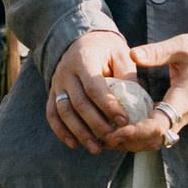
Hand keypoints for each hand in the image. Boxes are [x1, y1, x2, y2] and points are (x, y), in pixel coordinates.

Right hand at [46, 29, 137, 151]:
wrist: (80, 39)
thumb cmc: (106, 48)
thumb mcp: (120, 53)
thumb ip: (127, 76)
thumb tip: (135, 103)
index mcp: (84, 59)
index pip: (94, 87)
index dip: (108, 106)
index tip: (124, 121)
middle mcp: (66, 71)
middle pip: (79, 103)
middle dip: (97, 124)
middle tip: (113, 138)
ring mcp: (57, 83)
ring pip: (64, 111)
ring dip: (79, 132)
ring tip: (96, 149)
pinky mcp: (53, 92)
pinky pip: (52, 114)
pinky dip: (61, 131)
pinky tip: (74, 144)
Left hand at [110, 32, 187, 151]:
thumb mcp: (183, 46)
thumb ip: (157, 52)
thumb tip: (132, 54)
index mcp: (184, 98)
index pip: (160, 125)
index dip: (137, 131)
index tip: (116, 132)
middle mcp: (184, 114)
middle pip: (156, 140)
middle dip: (130, 142)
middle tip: (104, 138)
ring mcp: (184, 118)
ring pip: (158, 140)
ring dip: (135, 142)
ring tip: (108, 136)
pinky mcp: (180, 117)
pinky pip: (160, 132)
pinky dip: (142, 134)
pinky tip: (123, 127)